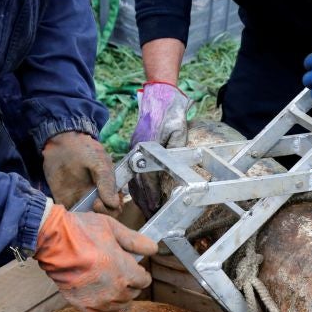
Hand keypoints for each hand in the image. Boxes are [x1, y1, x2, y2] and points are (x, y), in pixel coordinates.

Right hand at [34, 205, 157, 311]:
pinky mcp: (82, 305)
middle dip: (132, 284)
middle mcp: (115, 290)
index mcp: (126, 272)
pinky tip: (108, 304)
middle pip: (133, 294)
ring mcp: (99, 300)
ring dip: (121, 298)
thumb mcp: (113, 228)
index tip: (136, 269)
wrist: (53, 241)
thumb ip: (136, 241)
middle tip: (124, 275)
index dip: (141, 274)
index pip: (144, 281)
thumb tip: (153, 249)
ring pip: (120, 306)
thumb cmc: (82, 232)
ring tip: (115, 287)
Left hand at [42, 132, 120, 214]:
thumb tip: (114, 203)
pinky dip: (73, 220)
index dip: (113, 209)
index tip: (103, 201)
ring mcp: (81, 200)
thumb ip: (107, 181)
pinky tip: (72, 215)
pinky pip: (72, 216)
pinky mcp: (66, 202)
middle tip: (94, 204)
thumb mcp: (99, 162)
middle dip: (103, 214)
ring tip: (84, 211)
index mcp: (108, 188)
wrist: (60, 143)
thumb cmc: (83, 150)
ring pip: (90, 219)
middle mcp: (96, 197)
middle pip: (105, 216)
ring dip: (90, 219)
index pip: (116, 206)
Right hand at [128, 81, 190, 217]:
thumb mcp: (178, 132)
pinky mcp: (135, 149)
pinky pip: (133, 172)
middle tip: (151, 215)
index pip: (147, 178)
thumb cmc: (171, 113)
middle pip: (137, 183)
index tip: (154, 208)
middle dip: (144, 200)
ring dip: (139, 195)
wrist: (160, 96)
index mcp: (146, 149)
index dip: (151, 195)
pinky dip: (137, 185)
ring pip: (133, 179)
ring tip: (146, 209)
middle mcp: (137, 151)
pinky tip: (141, 194)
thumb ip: (175, 150)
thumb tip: (175, 168)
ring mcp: (134, 150)